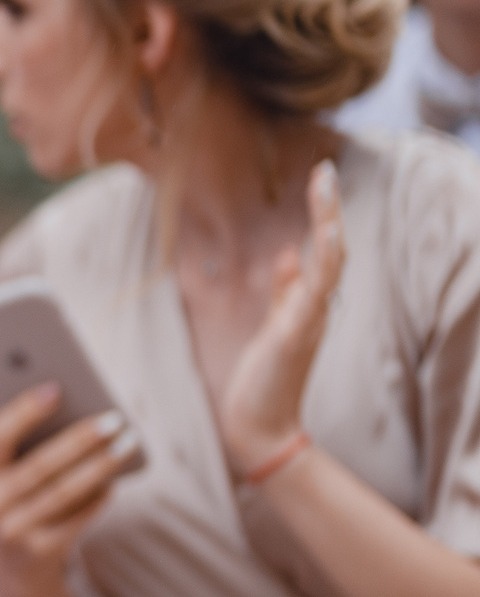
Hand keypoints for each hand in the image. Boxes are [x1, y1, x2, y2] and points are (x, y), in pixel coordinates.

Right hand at [0, 383, 136, 596]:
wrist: (13, 569)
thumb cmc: (20, 503)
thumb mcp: (11, 478)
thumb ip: (30, 447)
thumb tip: (80, 415)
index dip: (25, 411)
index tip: (57, 387)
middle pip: (41, 465)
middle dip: (80, 438)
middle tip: (115, 418)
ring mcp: (13, 532)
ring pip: (64, 491)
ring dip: (101, 465)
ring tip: (129, 443)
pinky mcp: (39, 553)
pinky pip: (77, 519)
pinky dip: (98, 497)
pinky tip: (116, 479)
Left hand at [218, 159, 342, 476]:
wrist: (261, 425)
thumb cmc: (267, 377)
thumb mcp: (276, 325)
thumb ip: (285, 291)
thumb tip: (291, 252)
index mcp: (310, 303)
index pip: (325, 250)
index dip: (324, 214)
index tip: (320, 177)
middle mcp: (317, 309)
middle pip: (333, 251)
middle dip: (328, 211)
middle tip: (325, 171)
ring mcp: (309, 323)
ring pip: (328, 269)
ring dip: (326, 230)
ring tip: (324, 191)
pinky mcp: (294, 340)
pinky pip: (309, 302)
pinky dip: (312, 274)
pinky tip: (308, 247)